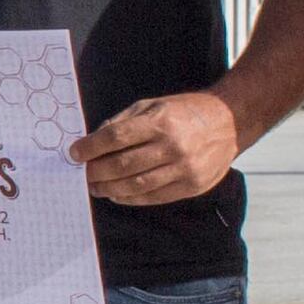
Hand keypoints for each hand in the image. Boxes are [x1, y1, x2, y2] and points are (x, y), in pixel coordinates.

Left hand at [75, 90, 242, 208]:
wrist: (229, 122)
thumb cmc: (185, 111)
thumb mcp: (152, 105)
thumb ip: (123, 122)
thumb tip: (93, 140)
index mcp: (160, 122)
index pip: (115, 137)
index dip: (90, 147)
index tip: (74, 153)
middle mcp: (173, 146)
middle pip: (122, 165)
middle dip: (96, 171)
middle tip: (82, 174)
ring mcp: (184, 169)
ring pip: (136, 185)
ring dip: (109, 188)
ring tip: (95, 187)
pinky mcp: (192, 186)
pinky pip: (154, 197)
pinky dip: (131, 198)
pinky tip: (117, 194)